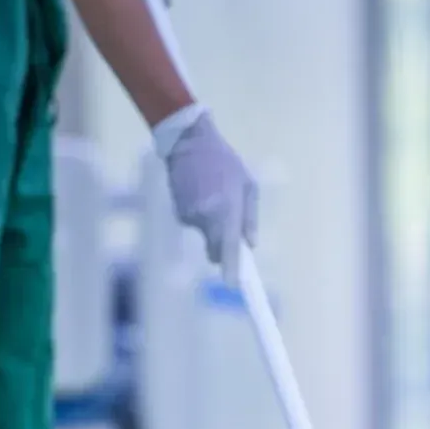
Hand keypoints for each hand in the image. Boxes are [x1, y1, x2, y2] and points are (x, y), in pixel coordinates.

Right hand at [160, 111, 258, 283]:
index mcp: (227, 211)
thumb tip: (251, 245)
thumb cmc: (224, 162)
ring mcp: (190, 217)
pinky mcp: (179, 213)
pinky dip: (200, 215)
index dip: (232, 269)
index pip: (228, 249)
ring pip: (205, 235)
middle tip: (230, 229)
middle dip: (222, 248)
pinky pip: (195, 224)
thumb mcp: (248, 186)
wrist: (189, 142)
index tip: (235, 286)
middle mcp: (206, 219)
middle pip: (215, 250)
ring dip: (212, 225)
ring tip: (214, 195)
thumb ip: (250, 218)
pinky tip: (201, 194)